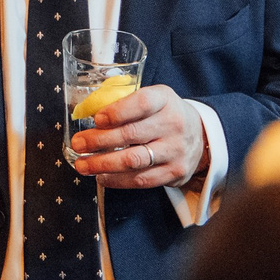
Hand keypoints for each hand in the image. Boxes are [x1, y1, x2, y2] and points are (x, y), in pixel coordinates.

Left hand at [70, 85, 206, 189]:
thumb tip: (87, 113)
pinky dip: (117, 180)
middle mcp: (173, 124)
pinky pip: (141, 180)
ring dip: (103, 164)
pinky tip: (102, 177)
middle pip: (131, 134)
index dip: (117, 112)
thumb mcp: (154, 98)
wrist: (200, 137)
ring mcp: (175, 151)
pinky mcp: (174, 173)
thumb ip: (126, 102)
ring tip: (83, 165)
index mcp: (165, 100)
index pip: (141, 103)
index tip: (96, 119)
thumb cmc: (165, 115)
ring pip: (134, 160)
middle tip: (78, 144)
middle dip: (99, 141)